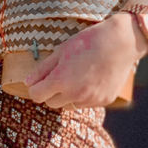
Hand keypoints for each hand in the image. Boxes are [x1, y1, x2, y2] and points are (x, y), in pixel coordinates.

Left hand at [21, 13, 140, 109]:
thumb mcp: (61, 51)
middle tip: (59, 76)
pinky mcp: (104, 101)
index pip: (36, 96)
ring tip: (77, 76)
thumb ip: (42, 70)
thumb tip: (27, 83)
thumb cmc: (87, 42)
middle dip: (51, 93)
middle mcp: (75, 94)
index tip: (40, 82)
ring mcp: (91, 99)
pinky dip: (85, 96)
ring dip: (68, 96)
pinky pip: (86, 104)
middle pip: (51, 103)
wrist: (120, 42)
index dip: (36, 89)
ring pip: (69, 105)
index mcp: (61, 81)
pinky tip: (91, 79)